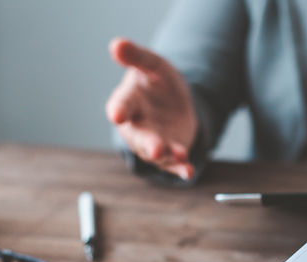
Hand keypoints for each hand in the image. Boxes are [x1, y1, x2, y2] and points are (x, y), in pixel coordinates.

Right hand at [106, 37, 197, 179]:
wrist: (174, 101)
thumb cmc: (157, 82)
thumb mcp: (152, 65)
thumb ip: (136, 56)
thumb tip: (117, 44)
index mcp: (128, 101)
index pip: (121, 105)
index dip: (119, 109)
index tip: (117, 114)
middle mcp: (137, 126)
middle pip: (140, 137)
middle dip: (148, 144)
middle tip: (156, 148)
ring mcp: (154, 142)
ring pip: (158, 154)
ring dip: (168, 156)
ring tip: (181, 155)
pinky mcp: (170, 154)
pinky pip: (174, 165)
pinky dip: (181, 170)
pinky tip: (189, 172)